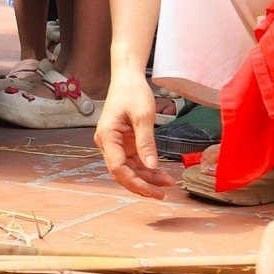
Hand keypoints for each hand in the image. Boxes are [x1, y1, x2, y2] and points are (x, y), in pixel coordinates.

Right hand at [94, 76, 175, 199]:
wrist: (128, 78)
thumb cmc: (132, 92)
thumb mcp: (143, 116)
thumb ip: (146, 142)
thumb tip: (152, 166)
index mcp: (107, 137)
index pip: (118, 168)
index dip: (134, 182)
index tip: (152, 191)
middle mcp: (107, 143)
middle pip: (122, 173)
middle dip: (141, 185)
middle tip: (162, 194)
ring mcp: (116, 145)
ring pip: (129, 170)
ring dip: (146, 179)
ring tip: (167, 184)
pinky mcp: (124, 144)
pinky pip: (134, 162)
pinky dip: (147, 169)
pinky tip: (161, 174)